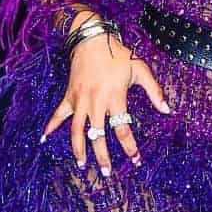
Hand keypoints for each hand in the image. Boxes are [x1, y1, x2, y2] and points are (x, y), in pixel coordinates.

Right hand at [43, 12, 170, 175]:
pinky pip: (59, 114)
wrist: (91, 38)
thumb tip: (167, 110)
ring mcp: (80, 101)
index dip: (130, 147)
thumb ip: (154, 91)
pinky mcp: (69, 96)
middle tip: (107, 173)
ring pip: (77, 131)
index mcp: (115, 98)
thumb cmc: (118, 54)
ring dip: (79, 149)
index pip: (123, 129)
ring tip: (82, 165)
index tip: (135, 160)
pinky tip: (44, 138)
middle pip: (98, 136)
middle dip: (103, 156)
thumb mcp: (140, 68)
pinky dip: (51, 125)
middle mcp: (96, 103)